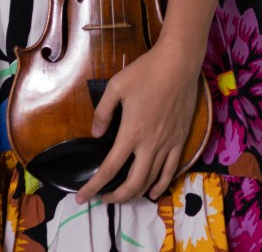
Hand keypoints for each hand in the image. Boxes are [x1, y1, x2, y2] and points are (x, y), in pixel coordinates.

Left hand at [75, 37, 205, 204]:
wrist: (179, 63)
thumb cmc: (146, 72)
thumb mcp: (115, 86)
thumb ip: (102, 113)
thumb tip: (96, 133)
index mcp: (131, 132)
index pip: (109, 169)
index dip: (93, 187)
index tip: (81, 197)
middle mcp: (150, 144)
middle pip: (132, 183)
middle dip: (115, 197)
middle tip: (103, 198)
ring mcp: (168, 143)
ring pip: (151, 180)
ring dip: (135, 193)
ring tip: (123, 196)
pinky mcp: (181, 139)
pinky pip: (172, 170)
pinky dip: (161, 185)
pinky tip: (152, 192)